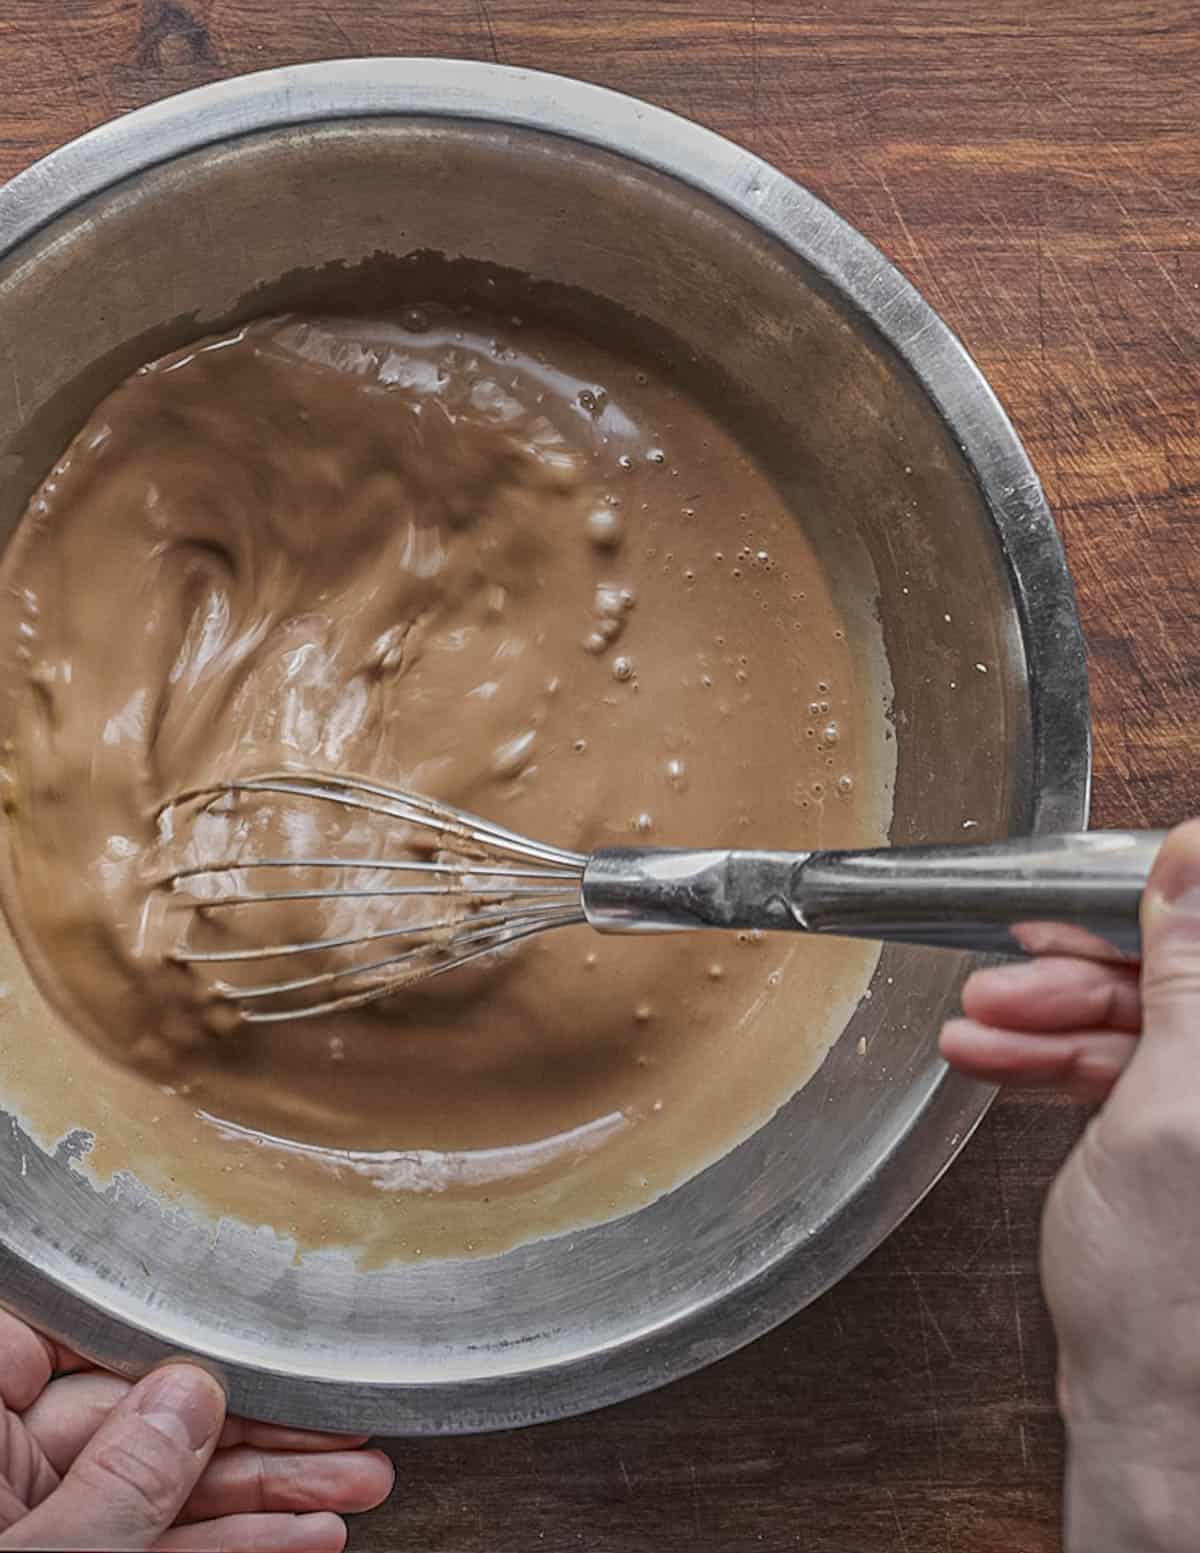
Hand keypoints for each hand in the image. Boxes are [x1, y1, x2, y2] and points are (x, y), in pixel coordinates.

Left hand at [0, 1313, 392, 1550]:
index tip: (246, 1344)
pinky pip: (159, 1551)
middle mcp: (0, 1481)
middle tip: (342, 1434)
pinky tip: (302, 1539)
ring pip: (166, 1495)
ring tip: (355, 1490)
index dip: (162, 1336)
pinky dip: (233, 1549)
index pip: (61, 1343)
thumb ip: (120, 1481)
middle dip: (253, 1435)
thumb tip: (189, 1395)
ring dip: (266, 1498)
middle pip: (143, 1422)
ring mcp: (36, 1536)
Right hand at [941, 819, 1199, 1551]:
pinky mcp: (1187, 1143)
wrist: (1152, 1413)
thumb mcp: (1170, 1107)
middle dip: (1084, 969)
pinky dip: (1055, 1063)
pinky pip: (1124, 1074)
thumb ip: (1192, 977)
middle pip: (1180, 977)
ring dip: (1050, 1018)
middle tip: (1008, 967)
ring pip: (1144, 1024)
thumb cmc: (1174, 1294)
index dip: (1161, 900)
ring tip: (976, 1024)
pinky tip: (997, 1059)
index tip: (1081, 886)